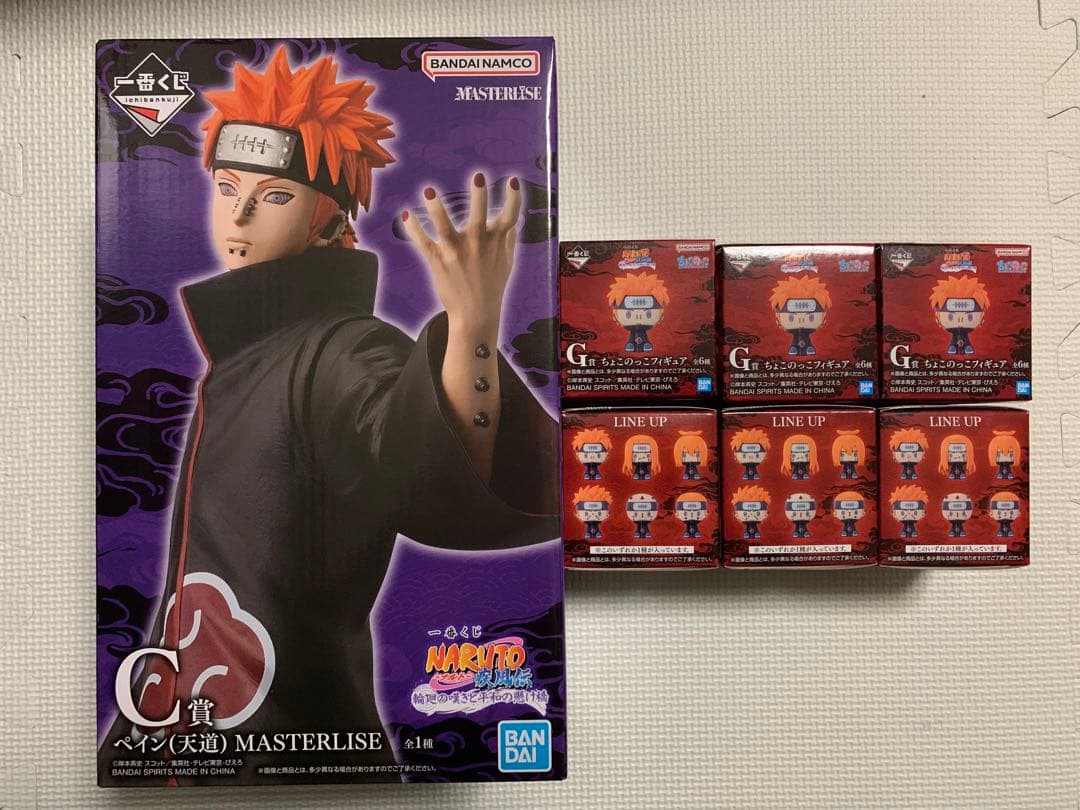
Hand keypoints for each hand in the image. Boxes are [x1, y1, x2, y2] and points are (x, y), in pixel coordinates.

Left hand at [402, 173, 520, 336]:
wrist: (476, 316)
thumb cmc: (492, 287)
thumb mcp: (507, 263)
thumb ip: (508, 239)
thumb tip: (513, 222)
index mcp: (496, 242)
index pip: (510, 217)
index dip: (514, 198)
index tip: (512, 182)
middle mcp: (477, 244)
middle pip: (479, 216)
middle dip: (479, 196)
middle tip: (478, 176)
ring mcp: (456, 252)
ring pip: (445, 227)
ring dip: (436, 209)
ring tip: (428, 192)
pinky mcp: (438, 261)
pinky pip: (423, 243)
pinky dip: (413, 230)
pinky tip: (406, 216)